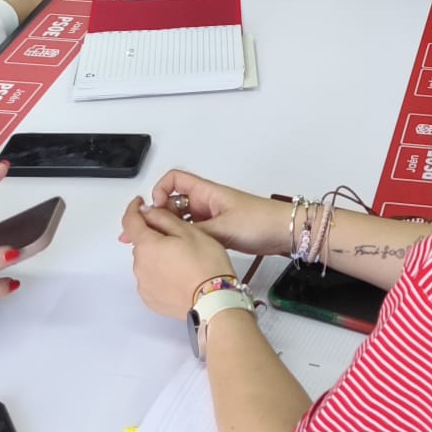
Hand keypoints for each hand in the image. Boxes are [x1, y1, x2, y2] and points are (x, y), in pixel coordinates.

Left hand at [121, 198, 236, 321]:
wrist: (214, 301)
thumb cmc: (206, 265)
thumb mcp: (188, 231)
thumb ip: (163, 218)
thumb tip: (148, 211)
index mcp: (147, 245)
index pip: (130, 221)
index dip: (134, 209)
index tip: (139, 204)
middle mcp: (140, 266)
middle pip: (141, 243)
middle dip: (153, 236)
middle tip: (177, 236)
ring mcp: (144, 285)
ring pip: (147, 261)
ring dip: (158, 256)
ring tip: (183, 259)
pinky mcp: (151, 299)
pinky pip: (151, 279)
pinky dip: (160, 274)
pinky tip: (179, 274)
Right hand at [131, 169, 291, 256]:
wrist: (284, 233)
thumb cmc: (259, 222)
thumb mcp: (222, 228)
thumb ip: (193, 230)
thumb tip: (166, 232)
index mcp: (207, 192)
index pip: (174, 180)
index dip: (160, 191)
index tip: (156, 210)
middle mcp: (206, 202)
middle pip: (173, 202)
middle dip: (159, 215)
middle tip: (146, 234)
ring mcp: (212, 217)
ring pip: (182, 219)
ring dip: (170, 229)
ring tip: (158, 246)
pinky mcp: (219, 231)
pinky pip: (194, 232)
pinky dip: (184, 239)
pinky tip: (178, 251)